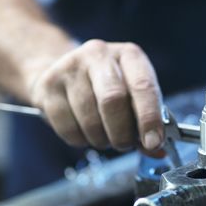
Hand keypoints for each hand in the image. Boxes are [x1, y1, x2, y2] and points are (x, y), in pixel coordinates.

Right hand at [28, 39, 164, 153]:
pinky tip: (83, 132)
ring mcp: (70, 67)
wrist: (63, 72)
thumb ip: (146, 122)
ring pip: (89, 119)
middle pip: (113, 100)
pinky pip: (67, 127)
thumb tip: (157, 151)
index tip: (153, 143)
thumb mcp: (132, 96)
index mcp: (128, 55)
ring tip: (103, 136)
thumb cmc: (107, 88)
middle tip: (124, 145)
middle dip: (122, 133)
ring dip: (101, 139)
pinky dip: (80, 140)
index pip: (143, 86)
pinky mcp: (48, 85)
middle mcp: (99, 54)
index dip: (149, 118)